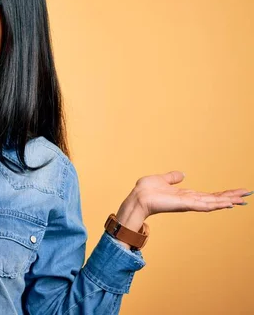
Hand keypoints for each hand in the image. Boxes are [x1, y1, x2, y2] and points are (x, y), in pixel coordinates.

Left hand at [116, 171, 250, 232]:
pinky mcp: (185, 205)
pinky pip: (204, 205)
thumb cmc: (146, 190)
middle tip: (247, 195)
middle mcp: (190, 200)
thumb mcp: (162, 179)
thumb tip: (182, 174)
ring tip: (243, 200)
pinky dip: (216, 204)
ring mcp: (188, 204)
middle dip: (231, 197)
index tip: (236, 192)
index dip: (222, 194)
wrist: (137, 197)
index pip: (208, 195)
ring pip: (213, 202)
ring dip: (228, 201)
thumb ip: (173, 178)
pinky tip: (228, 203)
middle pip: (215, 199)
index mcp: (186, 195)